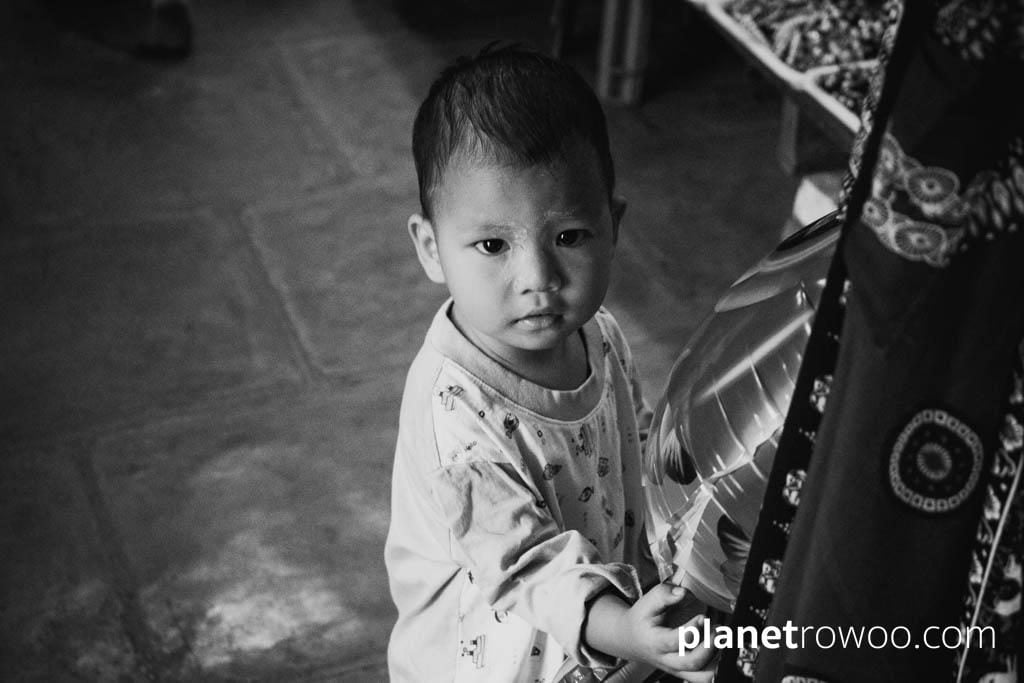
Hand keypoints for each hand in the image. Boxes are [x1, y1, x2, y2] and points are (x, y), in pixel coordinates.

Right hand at [585, 584, 716, 681]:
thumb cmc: (642, 620)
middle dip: (709, 647)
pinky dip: (718, 664)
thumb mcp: (646, 603)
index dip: (691, 630)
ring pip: (702, 676)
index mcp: (655, 642)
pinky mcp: (687, 672)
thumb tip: (682, 593)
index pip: (674, 641)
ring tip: (721, 640)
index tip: (702, 617)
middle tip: (718, 630)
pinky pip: (705, 676)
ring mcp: (678, 669)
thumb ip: (663, 595)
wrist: (633, 640)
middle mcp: (667, 659)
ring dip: (717, 660)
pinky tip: (721, 646)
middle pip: (691, 663)